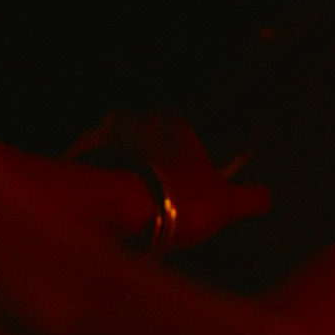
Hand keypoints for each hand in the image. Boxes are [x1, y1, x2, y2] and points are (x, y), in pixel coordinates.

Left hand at [69, 109, 270, 250]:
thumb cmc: (175, 201)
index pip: (178, 126)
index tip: (184, 181)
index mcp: (168, 120)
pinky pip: (85, 175)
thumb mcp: (224, 204)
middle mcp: (128, 118)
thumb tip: (265, 197)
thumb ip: (247, 198)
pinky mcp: (69, 161)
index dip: (181, 154)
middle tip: (153, 198)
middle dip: (145, 161)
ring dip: (116, 175)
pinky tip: (101, 216)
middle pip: (139, 138)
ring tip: (125, 213)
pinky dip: (93, 190)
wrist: (114, 211)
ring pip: (109, 155)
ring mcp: (94, 137)